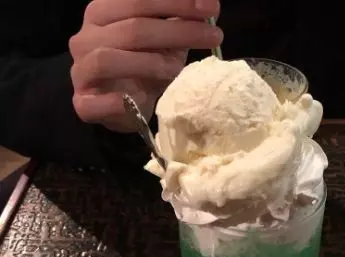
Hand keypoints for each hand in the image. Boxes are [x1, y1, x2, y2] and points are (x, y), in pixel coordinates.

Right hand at [69, 0, 221, 131]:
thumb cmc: (143, 69)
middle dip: (178, 31)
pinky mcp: (82, 103)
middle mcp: (87, 37)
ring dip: (151, 64)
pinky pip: (95, 102)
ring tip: (179, 69)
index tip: (212, 6)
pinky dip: (118, 102)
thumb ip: (176, 24)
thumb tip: (208, 6)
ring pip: (109, 59)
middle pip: (132, 29)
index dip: (176, 2)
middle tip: (214, 36)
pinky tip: (141, 101)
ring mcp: (80, 70)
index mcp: (104, 13)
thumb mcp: (163, 43)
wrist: (121, 108)